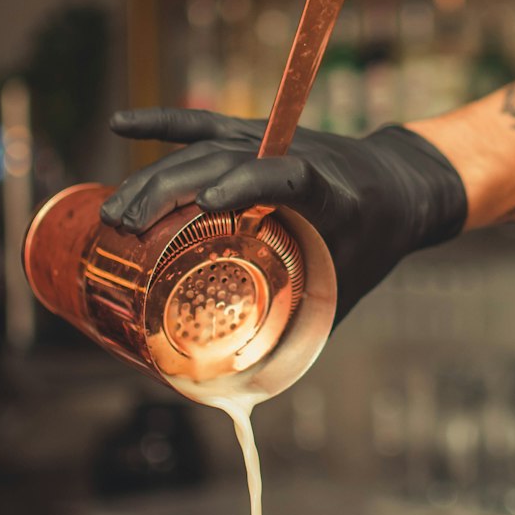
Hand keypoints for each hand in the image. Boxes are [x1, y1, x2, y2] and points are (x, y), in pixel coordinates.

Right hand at [100, 110, 466, 323]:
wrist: (400, 183)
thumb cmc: (374, 242)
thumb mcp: (349, 287)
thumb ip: (303, 327)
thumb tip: (241, 388)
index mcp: (332, 196)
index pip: (291, 177)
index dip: (252, 184)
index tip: (210, 203)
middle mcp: (297, 155)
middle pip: (228, 160)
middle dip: (172, 189)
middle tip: (125, 227)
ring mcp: (271, 139)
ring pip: (207, 147)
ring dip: (156, 175)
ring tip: (114, 214)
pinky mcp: (253, 133)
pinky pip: (202, 126)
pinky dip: (160, 126)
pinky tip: (119, 127)